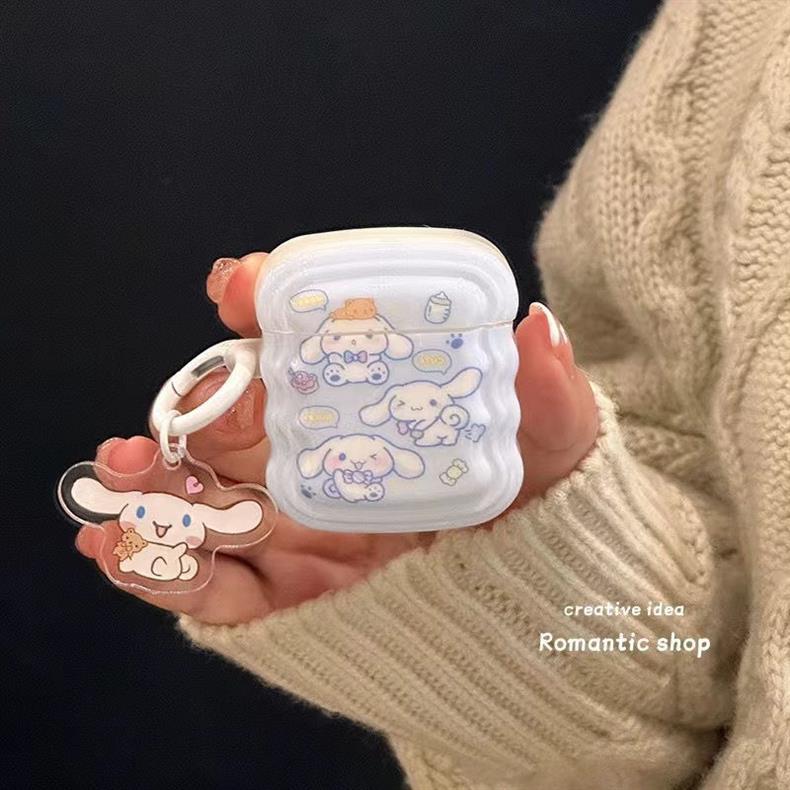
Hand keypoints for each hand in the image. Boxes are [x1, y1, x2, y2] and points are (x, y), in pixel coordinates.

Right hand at [76, 252, 598, 623]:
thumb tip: (537, 327)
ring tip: (121, 475)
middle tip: (162, 415)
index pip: (298, 348)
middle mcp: (312, 457)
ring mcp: (290, 527)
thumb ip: (546, 394)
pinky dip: (155, 568)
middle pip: (228, 422)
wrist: (542, 600)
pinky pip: (208, 585)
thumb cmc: (539, 505)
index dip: (262, 308)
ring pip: (203, 498)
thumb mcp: (552, 443)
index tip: (239, 285)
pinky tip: (116, 547)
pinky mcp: (280, 596)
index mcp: (359, 404)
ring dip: (153, 485)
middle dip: (183, 410)